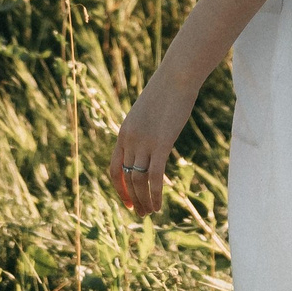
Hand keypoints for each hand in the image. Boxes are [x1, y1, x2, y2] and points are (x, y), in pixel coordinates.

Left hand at [109, 77, 193, 214]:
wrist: (176, 76)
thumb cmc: (166, 92)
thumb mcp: (149, 114)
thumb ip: (145, 130)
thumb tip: (150, 142)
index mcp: (124, 133)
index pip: (115, 168)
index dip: (119, 188)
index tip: (127, 202)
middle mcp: (129, 140)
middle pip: (127, 178)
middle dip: (132, 199)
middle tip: (141, 214)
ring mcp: (144, 142)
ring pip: (139, 181)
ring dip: (144, 201)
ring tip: (150, 213)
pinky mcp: (161, 144)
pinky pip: (154, 177)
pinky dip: (155, 195)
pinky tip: (159, 206)